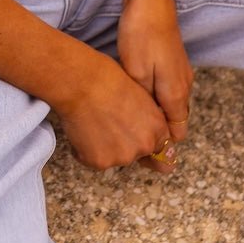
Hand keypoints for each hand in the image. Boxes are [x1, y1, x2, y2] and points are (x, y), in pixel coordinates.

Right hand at [56, 51, 171, 172]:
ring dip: (105, 148)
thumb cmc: (108, 80)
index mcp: (157, 129)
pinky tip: (83, 130)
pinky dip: (87, 150)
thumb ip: (148, 118)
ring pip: (114, 159)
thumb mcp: (140, 96)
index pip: (161, 151)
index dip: (146, 144)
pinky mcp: (99, 162)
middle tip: (109, 125)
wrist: (82, 84)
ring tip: (93, 124)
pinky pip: (94, 161)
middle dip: (125, 145)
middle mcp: (144, 146)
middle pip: (136, 155)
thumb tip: (141, 128)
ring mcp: (122, 157)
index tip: (136, 139)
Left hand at [116, 0, 193, 146]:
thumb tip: (148, 129)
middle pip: (174, 121)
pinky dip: (154, 98)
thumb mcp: (137, 75)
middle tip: (129, 134)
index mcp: (176, 94)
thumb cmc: (142, 37)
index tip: (139, 150)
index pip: (176, 134)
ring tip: (129, 116)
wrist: (151, 2)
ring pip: (170, 105)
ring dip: (154, 114)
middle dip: (156, 132)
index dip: (160, 146)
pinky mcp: (174, 63)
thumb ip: (145, 104)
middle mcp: (184, 86)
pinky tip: (136, 93)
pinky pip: (167, 90)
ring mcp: (181, 73)